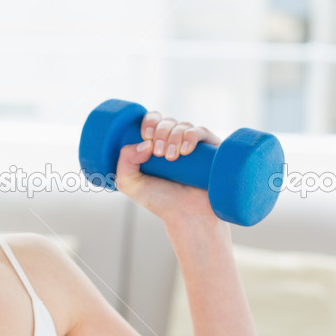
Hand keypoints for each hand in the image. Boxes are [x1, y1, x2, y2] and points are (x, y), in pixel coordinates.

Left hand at [114, 111, 222, 227]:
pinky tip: (185, 151)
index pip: (152, 120)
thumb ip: (124, 161)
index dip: (148, 122)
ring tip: (172, 158)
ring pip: (182, 125)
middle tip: (160, 154)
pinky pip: (201, 131)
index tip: (146, 136)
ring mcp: (193, 144)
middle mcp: (174, 141)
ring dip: (174, 137)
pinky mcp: (210, 149)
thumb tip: (145, 143)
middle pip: (166, 121)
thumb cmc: (159, 200)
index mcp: (155, 144)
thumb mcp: (130, 183)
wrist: (187, 216)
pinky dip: (191, 136)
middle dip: (160, 132)